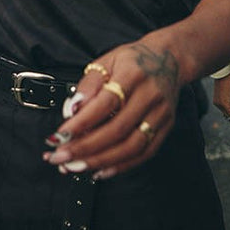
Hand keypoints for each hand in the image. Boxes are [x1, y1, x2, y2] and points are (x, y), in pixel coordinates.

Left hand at [44, 39, 181, 180]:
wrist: (168, 59)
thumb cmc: (133, 60)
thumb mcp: (106, 61)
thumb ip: (89, 84)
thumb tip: (73, 110)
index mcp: (132, 75)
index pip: (105, 104)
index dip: (82, 123)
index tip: (60, 135)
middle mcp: (150, 96)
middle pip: (117, 129)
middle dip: (86, 148)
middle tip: (60, 156)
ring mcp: (160, 114)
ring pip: (131, 146)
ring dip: (101, 161)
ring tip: (75, 167)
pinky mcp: (166, 128)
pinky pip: (144, 153)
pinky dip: (122, 166)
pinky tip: (100, 171)